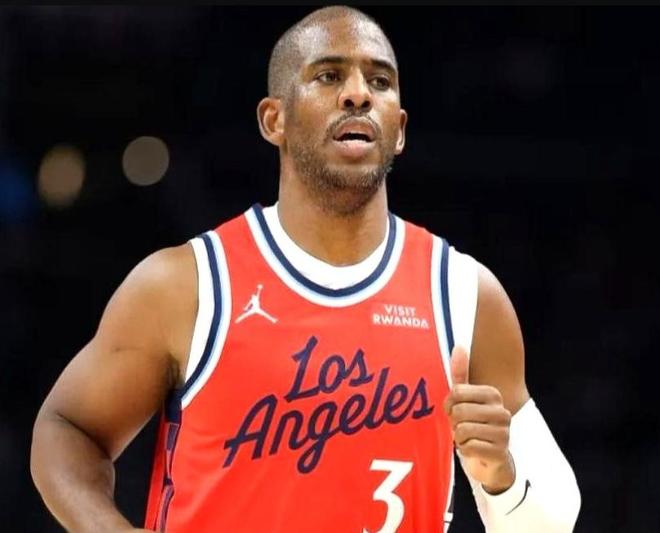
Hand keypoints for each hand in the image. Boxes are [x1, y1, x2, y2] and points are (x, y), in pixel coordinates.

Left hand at [443, 345, 514, 493]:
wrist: (490, 459)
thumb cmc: (474, 424)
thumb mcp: (465, 399)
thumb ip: (460, 374)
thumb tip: (459, 346)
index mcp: (492, 394)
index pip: (456, 392)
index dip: (448, 404)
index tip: (454, 411)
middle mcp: (501, 411)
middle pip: (458, 411)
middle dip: (454, 423)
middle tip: (461, 427)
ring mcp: (504, 432)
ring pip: (462, 430)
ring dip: (459, 437)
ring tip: (468, 438)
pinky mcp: (500, 451)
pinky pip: (468, 447)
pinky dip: (465, 450)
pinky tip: (474, 449)